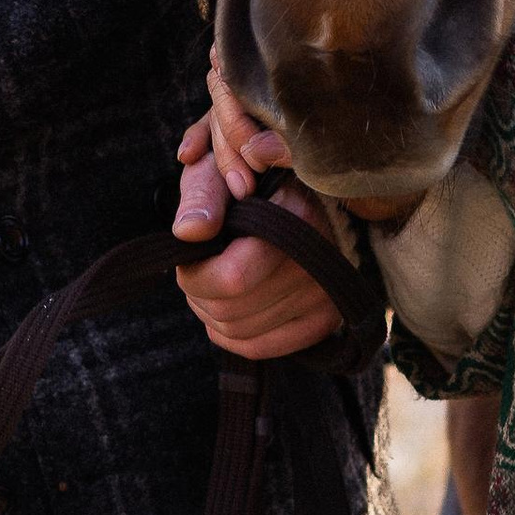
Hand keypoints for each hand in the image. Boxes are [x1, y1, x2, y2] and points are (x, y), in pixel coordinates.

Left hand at [174, 109, 341, 357]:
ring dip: (211, 312)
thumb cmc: (248, 173)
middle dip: (199, 292)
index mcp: (297, 218)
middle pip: (230, 311)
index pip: (232, 278)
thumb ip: (203, 195)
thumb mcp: (221, 166)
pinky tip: (228, 306)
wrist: (301, 190)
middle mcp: (319, 264)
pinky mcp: (325, 319)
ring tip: (214, 280)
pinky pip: (260, 347)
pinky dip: (231, 333)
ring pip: (240, 332)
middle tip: (199, 265)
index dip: (196, 274)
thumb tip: (189, 232)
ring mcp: (326, 295)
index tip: (190, 253)